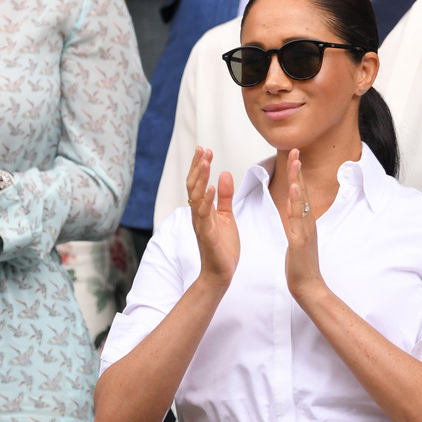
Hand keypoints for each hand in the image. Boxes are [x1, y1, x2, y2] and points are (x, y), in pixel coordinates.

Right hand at [186, 147, 238, 285]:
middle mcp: (198, 214)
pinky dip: (207, 200)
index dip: (200, 166)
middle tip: (202, 149)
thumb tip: (224, 174)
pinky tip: (211, 188)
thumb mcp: (227, 216)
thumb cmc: (223, 247)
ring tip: (205, 162)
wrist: (221, 273)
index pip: (198, 183)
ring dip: (201, 179)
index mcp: (203, 209)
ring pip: (196, 197)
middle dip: (197, 167)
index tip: (205, 150)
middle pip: (194, 185)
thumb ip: (225, 197)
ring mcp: (201, 223)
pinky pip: (204, 215)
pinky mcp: (207, 234)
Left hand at [283, 149, 324, 299]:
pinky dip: (296, 203)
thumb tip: (295, 211)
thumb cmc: (301, 265)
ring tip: (295, 162)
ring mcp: (306, 231)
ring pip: (302, 201)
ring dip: (299, 180)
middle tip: (295, 149)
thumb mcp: (298, 239)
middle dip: (299, 170)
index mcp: (305, 222)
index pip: (301, 193)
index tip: (294, 156)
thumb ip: (297, 224)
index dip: (298, 174)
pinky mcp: (300, 241)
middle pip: (304, 191)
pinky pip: (298, 219)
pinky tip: (294, 190)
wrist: (308, 287)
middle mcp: (308, 222)